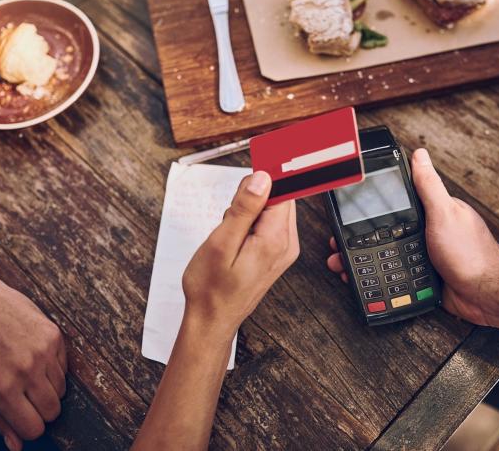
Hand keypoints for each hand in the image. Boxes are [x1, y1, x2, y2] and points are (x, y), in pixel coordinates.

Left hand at [0, 264, 66, 450]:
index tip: (24, 419)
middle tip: (27, 397)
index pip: (33, 427)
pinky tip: (34, 354)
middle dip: (43, 410)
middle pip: (53, 410)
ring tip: (28, 372)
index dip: (30, 427)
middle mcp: (26, 371)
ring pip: (62, 389)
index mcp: (2, 388)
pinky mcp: (55, 335)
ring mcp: (43, 352)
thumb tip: (17, 446)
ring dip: (49, 387)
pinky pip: (65, 366)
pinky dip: (53, 367)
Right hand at [183, 171, 298, 335]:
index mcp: (275, 239)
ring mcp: (283, 250)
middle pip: (277, 199)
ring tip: (230, 234)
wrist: (212, 320)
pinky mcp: (276, 254)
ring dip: (248, 213)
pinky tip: (235, 240)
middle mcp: (286, 243)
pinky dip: (249, 226)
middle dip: (251, 199)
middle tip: (229, 218)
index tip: (244, 186)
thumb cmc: (211, 287)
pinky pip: (267, 225)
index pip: (281, 191)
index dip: (262, 181)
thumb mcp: (221, 242)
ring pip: (271, 211)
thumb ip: (244, 208)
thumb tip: (262, 179)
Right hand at [326, 148, 498, 326]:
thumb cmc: (471, 252)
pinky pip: (396, 277)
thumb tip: (419, 154)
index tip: (349, 213)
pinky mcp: (424, 279)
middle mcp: (427, 234)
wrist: (485, 294)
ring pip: (386, 257)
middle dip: (359, 241)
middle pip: (385, 233)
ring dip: (364, 263)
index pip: (396, 205)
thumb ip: (429, 186)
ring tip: (342, 266)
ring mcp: (425, 257)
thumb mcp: (444, 213)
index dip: (370, 210)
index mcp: (432, 213)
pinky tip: (366, 283)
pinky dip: (380, 281)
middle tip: (337, 245)